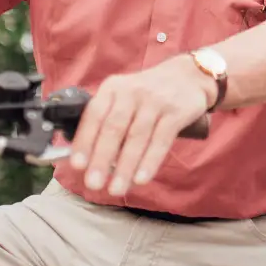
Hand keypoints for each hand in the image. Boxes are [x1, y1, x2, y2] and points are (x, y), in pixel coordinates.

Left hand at [66, 57, 214, 195]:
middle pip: (114, 128)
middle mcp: (132, 91)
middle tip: (93, 184)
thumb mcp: (124, 97)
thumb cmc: (147, 96)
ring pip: (137, 137)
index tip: (77, 165)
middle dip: (102, 158)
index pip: (94, 114)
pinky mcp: (176, 112)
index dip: (85, 140)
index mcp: (113, 88)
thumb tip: (86, 159)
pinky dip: (150, 161)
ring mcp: (156, 101)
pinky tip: (141, 179)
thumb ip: (106, 121)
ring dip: (125, 166)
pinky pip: (161, 140)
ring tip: (116, 189)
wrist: (189, 76)